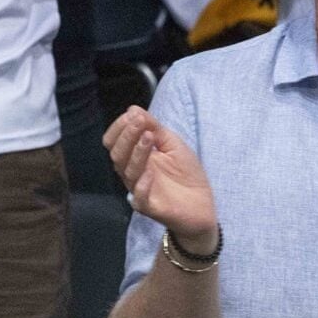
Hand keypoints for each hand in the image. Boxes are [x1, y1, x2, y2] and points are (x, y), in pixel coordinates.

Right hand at [103, 106, 217, 248]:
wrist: (202, 205)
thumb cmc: (186, 174)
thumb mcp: (173, 144)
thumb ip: (155, 128)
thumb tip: (133, 109)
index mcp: (135, 157)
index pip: (115, 142)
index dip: (120, 128)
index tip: (134, 115)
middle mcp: (132, 173)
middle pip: (117, 154)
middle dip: (127, 136)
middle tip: (140, 122)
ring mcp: (139, 191)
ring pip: (128, 171)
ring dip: (137, 153)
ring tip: (149, 137)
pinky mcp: (150, 208)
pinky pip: (139, 198)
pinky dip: (142, 185)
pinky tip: (150, 173)